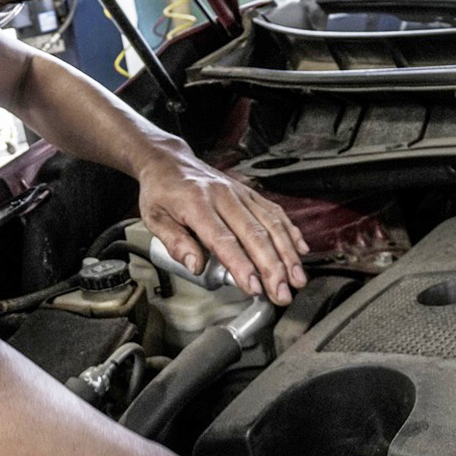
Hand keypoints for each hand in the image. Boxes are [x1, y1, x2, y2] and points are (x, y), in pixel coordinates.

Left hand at [136, 151, 309, 304]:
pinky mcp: (250, 193)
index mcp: (197, 204)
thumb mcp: (154, 218)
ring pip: (271, 223)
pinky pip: (275, 212)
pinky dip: (290, 231)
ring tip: (297, 279)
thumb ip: (175, 243)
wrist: (170, 161)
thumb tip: (195, 266)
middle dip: (273, 267)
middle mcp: (223, 196)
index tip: (253, 287)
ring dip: (288, 254)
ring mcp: (240, 193)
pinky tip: (301, 250)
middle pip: (255, 234)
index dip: (241, 265)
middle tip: (282, 293)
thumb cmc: (162, 192)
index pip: (224, 240)